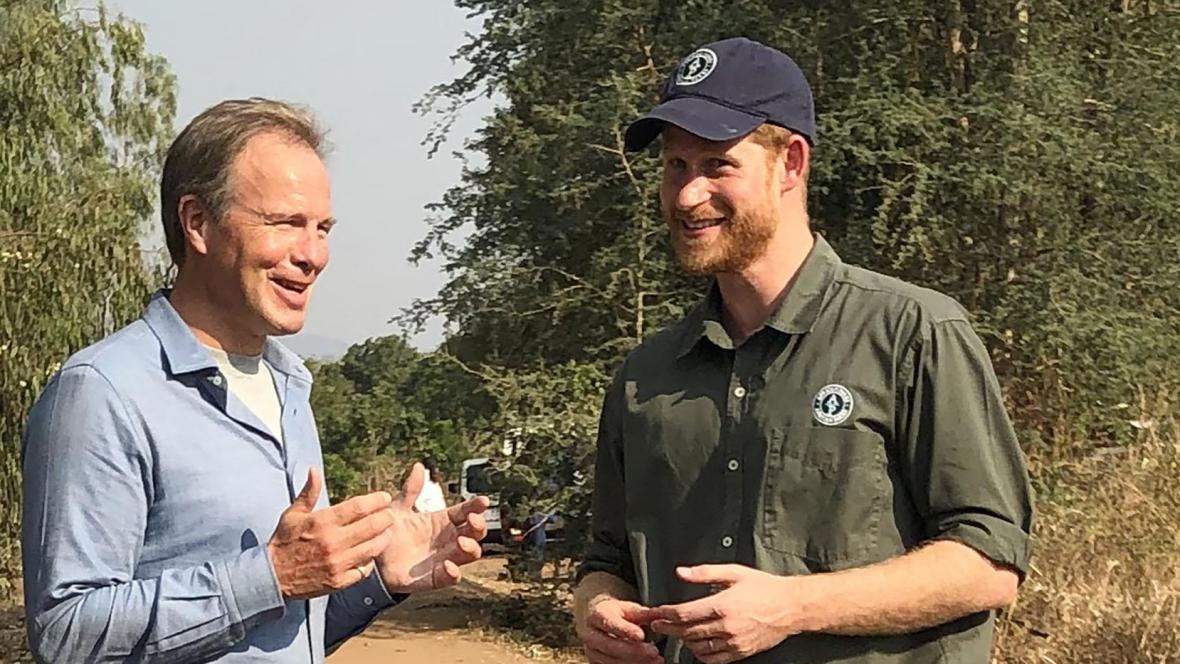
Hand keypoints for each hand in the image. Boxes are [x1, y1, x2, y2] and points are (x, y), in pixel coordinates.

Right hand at [268, 467, 394, 599]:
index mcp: (322, 522)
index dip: (377, 500)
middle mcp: (333, 541)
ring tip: (386, 531)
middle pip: (373, 525)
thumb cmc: (284, 541)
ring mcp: (337, 563)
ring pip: (374, 547)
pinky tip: (370, 553)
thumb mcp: (292, 514)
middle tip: (389, 514)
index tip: (385, 497)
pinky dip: (371, 560)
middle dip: (386, 517)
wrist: (272, 577)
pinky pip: (365, 569)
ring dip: (384, 537)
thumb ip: (308, 493)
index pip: (360, 506)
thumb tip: (314, 470)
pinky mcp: (339, 581)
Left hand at [376, 463, 490, 592]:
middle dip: (479, 526)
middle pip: (475, 533)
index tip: (483, 501)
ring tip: (461, 542)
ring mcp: (444, 559)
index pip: (466, 511)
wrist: (373, 561)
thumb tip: (419, 466)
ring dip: (470, 548)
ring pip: (469, 554)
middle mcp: (448, 540)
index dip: (476, 506)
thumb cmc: (390, 534)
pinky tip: (448, 565)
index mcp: (442, 521)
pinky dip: (453, 573)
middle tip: (473, 519)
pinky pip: (450, 578)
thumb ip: (410, 490)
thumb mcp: (398, 509)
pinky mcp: (434, 578)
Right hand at [576, 596, 661, 663]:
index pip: (610, 623)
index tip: (641, 636)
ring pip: (611, 661)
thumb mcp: (630, 609)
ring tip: (656, 660)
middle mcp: (590, 634)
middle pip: (610, 646)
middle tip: (654, 651)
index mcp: (597, 615)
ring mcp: (591, 651)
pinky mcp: (596, 662)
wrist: (602, 623)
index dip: (625, 630)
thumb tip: (658, 614)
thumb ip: (643, 613)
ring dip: (635, 662)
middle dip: (633, 651)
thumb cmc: (618, 615)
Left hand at [649, 565, 803, 663]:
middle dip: (668, 628)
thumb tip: (681, 573)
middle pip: (687, 632)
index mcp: (722, 605)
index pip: (684, 614)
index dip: (665, 614)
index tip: (655, 613)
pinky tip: (696, 645)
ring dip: (683, 641)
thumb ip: (705, 572)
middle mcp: (726, 626)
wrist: (790, 607)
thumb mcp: (734, 573)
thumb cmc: (763, 588)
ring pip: (698, 647)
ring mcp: (733, 642)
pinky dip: (700, 653)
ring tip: (677, 632)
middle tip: (657, 624)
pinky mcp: (740, 652)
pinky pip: (713, 659)